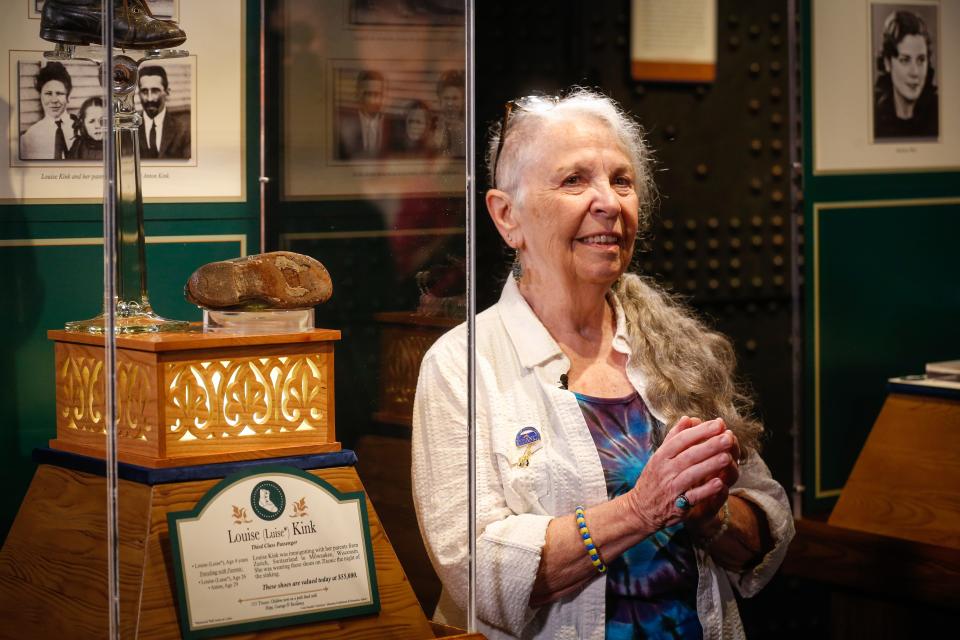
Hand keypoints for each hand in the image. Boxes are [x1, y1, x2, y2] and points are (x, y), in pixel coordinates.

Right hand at [628, 416, 738, 532]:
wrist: (641, 509)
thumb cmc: (654, 479)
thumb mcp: (659, 456)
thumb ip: (674, 438)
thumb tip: (688, 418)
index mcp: (661, 456)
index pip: (681, 440)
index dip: (700, 431)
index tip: (718, 424)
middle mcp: (665, 470)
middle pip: (689, 455)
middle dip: (710, 445)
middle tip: (728, 437)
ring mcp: (671, 487)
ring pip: (692, 474)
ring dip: (710, 465)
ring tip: (728, 457)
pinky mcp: (677, 505)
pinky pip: (693, 496)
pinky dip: (705, 490)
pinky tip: (719, 483)